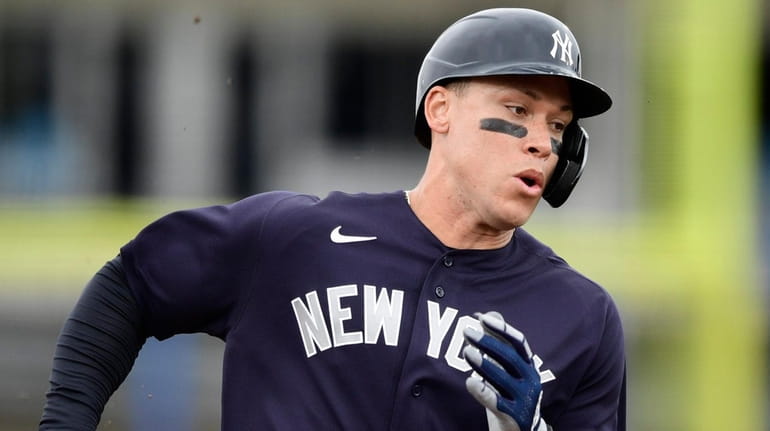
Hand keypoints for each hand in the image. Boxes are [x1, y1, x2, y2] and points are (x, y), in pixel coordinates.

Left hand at [463, 312, 544, 430]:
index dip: (501, 328)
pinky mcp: (514, 417)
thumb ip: (498, 342)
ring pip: (504, 379)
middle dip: (488, 343)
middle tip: (467, 332)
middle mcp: (531, 381)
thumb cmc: (510, 394)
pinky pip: (497, 403)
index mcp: (529, 366)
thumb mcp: (506, 368)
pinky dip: (483, 392)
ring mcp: (525, 400)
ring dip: (484, 364)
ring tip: (467, 351)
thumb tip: (487, 314)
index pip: (518, 342)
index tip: (482, 318)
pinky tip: (469, 382)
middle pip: (510, 358)